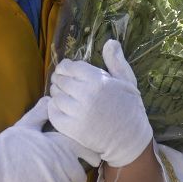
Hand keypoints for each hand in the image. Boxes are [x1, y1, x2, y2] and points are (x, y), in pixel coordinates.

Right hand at [0, 97, 97, 181]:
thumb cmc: (9, 143)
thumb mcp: (26, 124)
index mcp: (59, 145)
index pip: (85, 150)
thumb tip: (50, 99)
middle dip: (74, 178)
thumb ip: (41, 112)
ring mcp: (55, 180)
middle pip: (79, 176)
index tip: (94, 160)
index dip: (92, 156)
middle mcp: (62, 162)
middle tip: (65, 178)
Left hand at [48, 39, 152, 166]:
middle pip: (60, 80)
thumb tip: (110, 42)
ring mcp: (77, 113)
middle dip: (60, 79)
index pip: (70, 67)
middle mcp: (86, 95)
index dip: (65, 67)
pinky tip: (61, 107)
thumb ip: (116, 61)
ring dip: (56, 93)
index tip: (67, 70)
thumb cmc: (129, 108)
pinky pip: (53, 113)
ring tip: (63, 95)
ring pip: (55, 96)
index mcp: (99, 81)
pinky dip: (53, 108)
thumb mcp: (126, 81)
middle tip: (62, 82)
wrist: (129, 139)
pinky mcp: (71, 129)